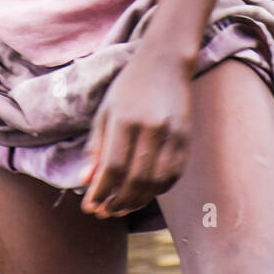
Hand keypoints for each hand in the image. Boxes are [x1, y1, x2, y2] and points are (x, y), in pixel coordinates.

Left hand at [80, 49, 191, 218]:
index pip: (112, 167)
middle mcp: (151, 127)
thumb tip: (86, 182)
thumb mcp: (105, 112)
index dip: (100, 191)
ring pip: (156, 182)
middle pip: (135, 179)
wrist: (164, 62)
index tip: (89, 205)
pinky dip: (158, 190)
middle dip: (118, 202)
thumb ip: (96, 147)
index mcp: (125, 119)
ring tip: (121, 207)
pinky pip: (173, 175)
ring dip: (138, 201)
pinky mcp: (186, 138)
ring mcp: (172, 134)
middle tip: (104, 212)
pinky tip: (144, 193)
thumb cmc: (129, 87)